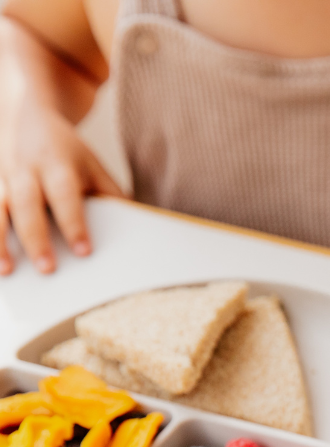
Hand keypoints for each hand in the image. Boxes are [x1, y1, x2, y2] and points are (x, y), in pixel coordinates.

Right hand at [0, 104, 120, 274]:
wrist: (26, 114)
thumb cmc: (68, 152)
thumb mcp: (94, 166)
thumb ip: (111, 196)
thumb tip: (138, 229)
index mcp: (57, 165)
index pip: (66, 196)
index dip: (74, 223)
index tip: (84, 251)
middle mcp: (25, 169)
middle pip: (27, 204)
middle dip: (36, 238)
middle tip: (48, 270)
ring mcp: (1, 176)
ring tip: (6, 271)